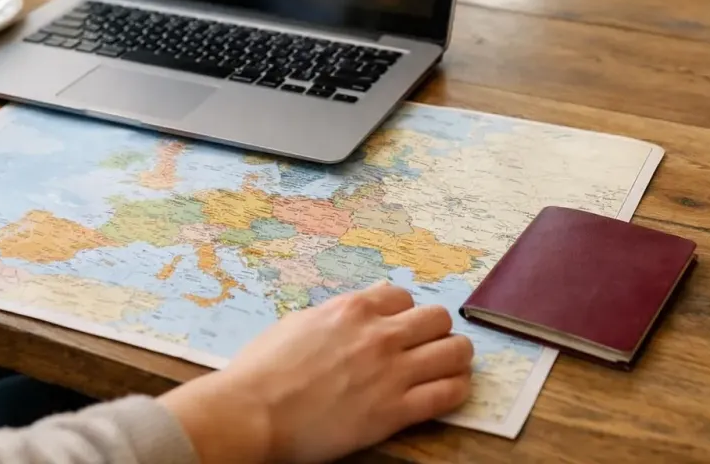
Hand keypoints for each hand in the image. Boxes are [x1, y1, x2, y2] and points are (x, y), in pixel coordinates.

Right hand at [159, 282, 471, 463]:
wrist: (253, 412)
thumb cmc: (263, 370)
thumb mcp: (297, 323)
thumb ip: (333, 315)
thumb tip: (350, 312)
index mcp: (352, 309)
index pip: (403, 297)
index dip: (403, 313)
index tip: (399, 328)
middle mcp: (379, 334)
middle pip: (438, 318)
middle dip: (435, 331)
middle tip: (426, 347)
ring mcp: (391, 372)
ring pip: (456, 351)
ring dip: (454, 358)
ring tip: (445, 368)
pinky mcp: (396, 411)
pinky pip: (450, 394)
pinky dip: (456, 390)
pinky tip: (448, 392)